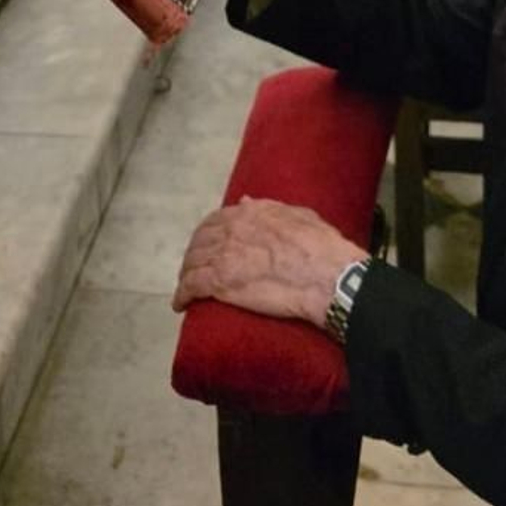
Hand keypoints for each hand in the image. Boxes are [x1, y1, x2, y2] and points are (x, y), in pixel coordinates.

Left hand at [173, 198, 357, 328]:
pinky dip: (182, 295)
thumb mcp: (299, 215)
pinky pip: (191, 286)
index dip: (208, 234)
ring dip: (186, 274)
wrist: (325, 276)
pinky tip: (180, 303)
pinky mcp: (219, 282)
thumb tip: (246, 202)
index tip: (207, 245)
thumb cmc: (322, 247)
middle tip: (194, 267)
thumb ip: (270, 208)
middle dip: (194, 254)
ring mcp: (223, 255)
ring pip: (191, 263)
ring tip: (186, 287)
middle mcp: (231, 229)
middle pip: (199, 241)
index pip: (216, 220)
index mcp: (250, 213)